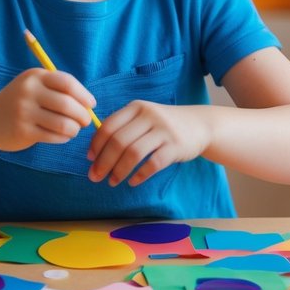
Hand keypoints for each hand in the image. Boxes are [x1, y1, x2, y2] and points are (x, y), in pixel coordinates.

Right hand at [0, 68, 94, 151]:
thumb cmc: (21, 102)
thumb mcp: (35, 86)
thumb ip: (59, 90)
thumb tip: (89, 105)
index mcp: (35, 77)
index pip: (67, 83)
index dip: (84, 95)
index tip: (91, 104)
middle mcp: (28, 92)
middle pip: (67, 104)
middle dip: (83, 115)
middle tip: (85, 121)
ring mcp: (24, 112)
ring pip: (63, 123)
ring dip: (74, 129)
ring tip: (73, 130)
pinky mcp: (23, 131)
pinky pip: (53, 136)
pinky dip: (63, 138)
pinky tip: (62, 136)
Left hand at [86, 101, 210, 185]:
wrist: (200, 125)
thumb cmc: (164, 125)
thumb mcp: (144, 117)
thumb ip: (123, 127)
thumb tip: (95, 150)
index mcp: (136, 107)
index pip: (109, 126)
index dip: (96, 144)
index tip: (89, 159)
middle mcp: (149, 116)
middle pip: (119, 141)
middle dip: (103, 162)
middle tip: (95, 177)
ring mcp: (164, 131)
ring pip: (134, 153)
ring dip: (119, 171)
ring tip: (112, 182)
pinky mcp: (176, 146)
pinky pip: (153, 163)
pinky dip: (140, 175)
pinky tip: (133, 182)